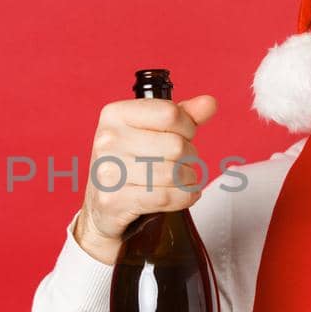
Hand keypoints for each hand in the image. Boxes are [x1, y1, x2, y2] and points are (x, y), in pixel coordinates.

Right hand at [73, 94, 216, 263]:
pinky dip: (183, 198)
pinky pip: (166, 197)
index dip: (188, 127)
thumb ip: (182, 115)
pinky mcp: (115, 200)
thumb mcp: (149, 132)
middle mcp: (108, 140)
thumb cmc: (129, 164)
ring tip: (181, 180)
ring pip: (173, 173)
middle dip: (189, 157)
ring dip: (188, 179)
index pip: (170, 113)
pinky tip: (182, 195)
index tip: (184, 136)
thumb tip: (209, 103)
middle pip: (176, 145)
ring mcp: (109, 171)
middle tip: (181, 163)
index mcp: (115, 114)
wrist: (101, 207)